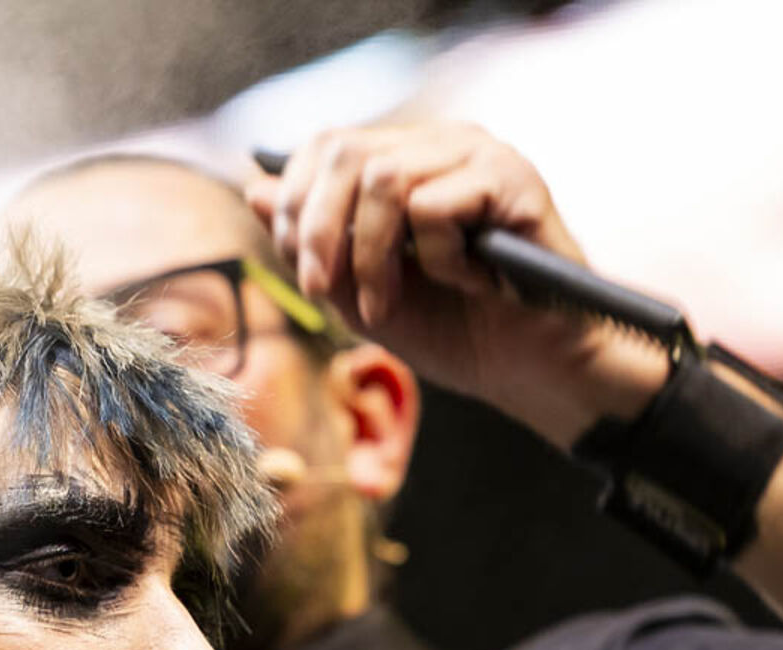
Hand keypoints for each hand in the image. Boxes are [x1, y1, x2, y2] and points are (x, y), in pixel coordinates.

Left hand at [246, 122, 666, 446]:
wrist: (528, 371)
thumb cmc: (451, 332)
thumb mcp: (357, 293)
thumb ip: (311, 244)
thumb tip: (254, 189)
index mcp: (405, 161)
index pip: (326, 145)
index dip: (295, 206)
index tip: (302, 274)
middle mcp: (440, 145)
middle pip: (345, 153)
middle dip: (319, 234)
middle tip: (323, 294)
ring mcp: (479, 155)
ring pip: (384, 180)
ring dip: (371, 257)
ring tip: (389, 303)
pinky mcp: (513, 179)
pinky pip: (434, 207)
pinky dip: (437, 260)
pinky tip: (470, 283)